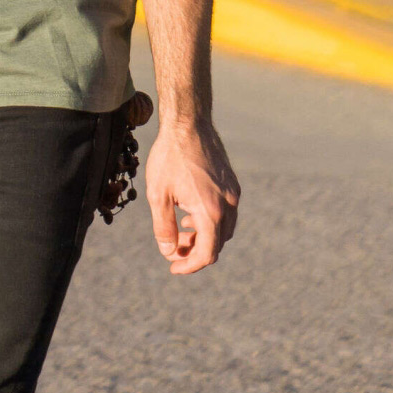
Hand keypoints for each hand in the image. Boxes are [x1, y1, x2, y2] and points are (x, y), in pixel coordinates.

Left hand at [145, 115, 239, 274]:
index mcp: (210, 212)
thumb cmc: (169, 157)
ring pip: (223, 231)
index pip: (206, 254)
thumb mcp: (158, 195)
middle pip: (216, 244)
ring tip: (180, 232)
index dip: (189, 266)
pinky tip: (190, 213)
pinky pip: (226, 214)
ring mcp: (234, 195)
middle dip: (194, 252)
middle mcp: (228, 206)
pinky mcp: (233, 185)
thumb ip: (164, 227)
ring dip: (204, 238)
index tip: (173, 268)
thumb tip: (169, 252)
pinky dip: (210, 222)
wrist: (187, 124)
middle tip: (173, 250)